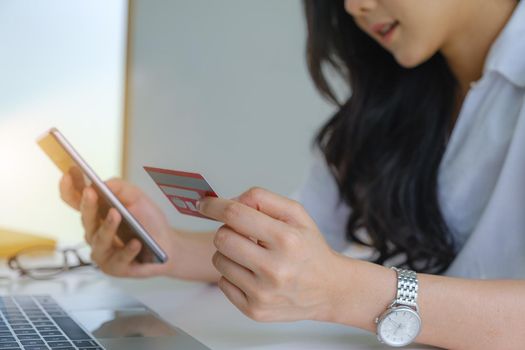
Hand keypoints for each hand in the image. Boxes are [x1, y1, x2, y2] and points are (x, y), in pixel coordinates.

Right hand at [59, 169, 174, 277]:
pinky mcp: (114, 267)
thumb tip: (102, 184)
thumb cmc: (148, 221)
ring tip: (117, 215)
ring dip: (107, 227)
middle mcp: (95, 233)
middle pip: (86, 220)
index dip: (69, 189)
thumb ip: (120, 188)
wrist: (167, 244)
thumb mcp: (137, 198)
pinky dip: (127, 250)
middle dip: (87, 206)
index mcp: (97, 214)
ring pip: (99, 240)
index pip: (76, 202)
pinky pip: (118, 259)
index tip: (67, 174)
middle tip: (91, 193)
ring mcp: (103, 252)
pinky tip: (136, 243)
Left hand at [198, 187, 342, 321]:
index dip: (214, 206)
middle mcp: (274, 269)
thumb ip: (263, 199)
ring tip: (252, 255)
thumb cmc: (309, 248)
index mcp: (286, 239)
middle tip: (242, 234)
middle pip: (222, 238)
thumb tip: (229, 200)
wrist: (329, 289)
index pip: (235, 215)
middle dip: (226, 231)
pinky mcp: (254, 310)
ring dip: (229, 253)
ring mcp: (262, 293)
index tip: (204, 203)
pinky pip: (223, 283)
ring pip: (218, 260)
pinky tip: (253, 274)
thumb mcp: (297, 214)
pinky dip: (233, 274)